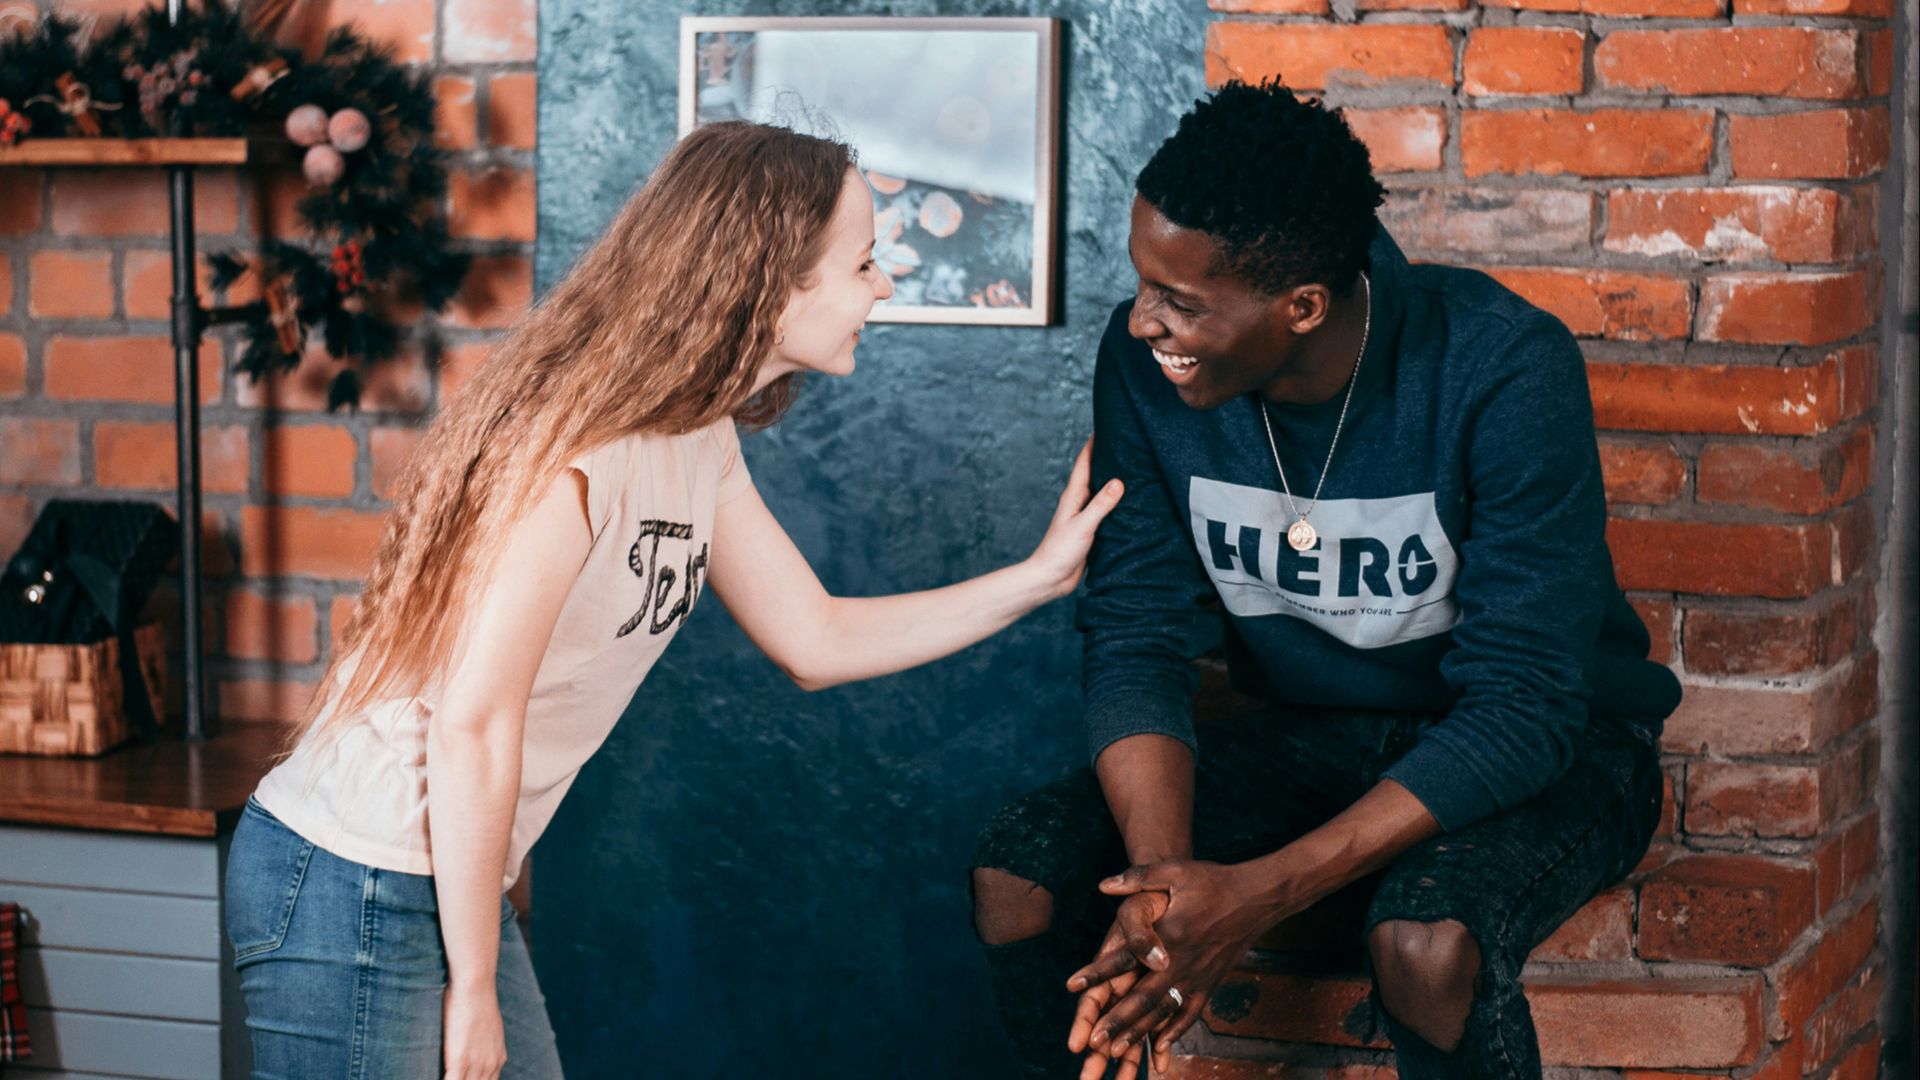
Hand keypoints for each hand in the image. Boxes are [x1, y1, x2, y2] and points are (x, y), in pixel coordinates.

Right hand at [442, 981, 506, 1079]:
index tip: (464, 1078)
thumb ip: (483, 1043)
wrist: (475, 986)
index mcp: (498, 1059)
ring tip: (439, 1079)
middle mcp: (491, 1065)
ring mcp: (476, 1065)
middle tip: (454, 1077)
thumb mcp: (488, 1027)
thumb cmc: (477, 1000)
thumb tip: (473, 1045)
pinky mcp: (460, 1061)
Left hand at [1027, 438, 1123, 600]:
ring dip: (1113, 479)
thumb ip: (1101, 505)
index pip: (1084, 463)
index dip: (1093, 443)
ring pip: (1101, 492)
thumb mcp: (1083, 525)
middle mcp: (1078, 502)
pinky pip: (1106, 510)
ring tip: (1132, 466)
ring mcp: (1084, 516)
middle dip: (1107, 457)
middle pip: (1094, 473)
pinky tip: (1129, 502)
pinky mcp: (1091, 530)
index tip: (1105, 425)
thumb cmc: (1060, 551)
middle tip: (1125, 441)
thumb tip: (1119, 482)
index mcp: (1073, 496)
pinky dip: (1116, 502)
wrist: (1051, 578)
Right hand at [1065, 892, 1168, 1078]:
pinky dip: (1159, 1047)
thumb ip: (1141, 933)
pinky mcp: (1162, 991)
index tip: (1078, 1045)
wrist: (1173, 890)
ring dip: (1127, 1060)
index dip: (1084, 1023)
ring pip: (1132, 1032)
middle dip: (1097, 1055)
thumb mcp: (1142, 906)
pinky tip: (1161, 1068)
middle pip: (1106, 1025)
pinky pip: (1159, 1026)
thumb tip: (1154, 958)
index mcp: (1111, 965)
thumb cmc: (1153, 897)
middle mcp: (1123, 982)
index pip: (1092, 1000)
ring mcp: (1141, 989)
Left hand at [1073, 861, 1273, 1070]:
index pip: (1126, 958)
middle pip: (1145, 999)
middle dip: (1118, 1021)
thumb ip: (1138, 877)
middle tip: (1094, 1041)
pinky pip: (1190, 1013)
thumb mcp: (1175, 870)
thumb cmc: (1214, 882)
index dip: (1098, 973)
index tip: (1072, 986)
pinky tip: (1161, 1046)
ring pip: (1165, 1011)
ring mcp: (1198, 976)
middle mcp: (1182, 962)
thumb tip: (1104, 885)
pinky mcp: (1211, 983)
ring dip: (1140, 1032)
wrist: (1257, 897)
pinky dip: (1175, 1030)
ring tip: (1118, 1050)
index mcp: (1169, 935)